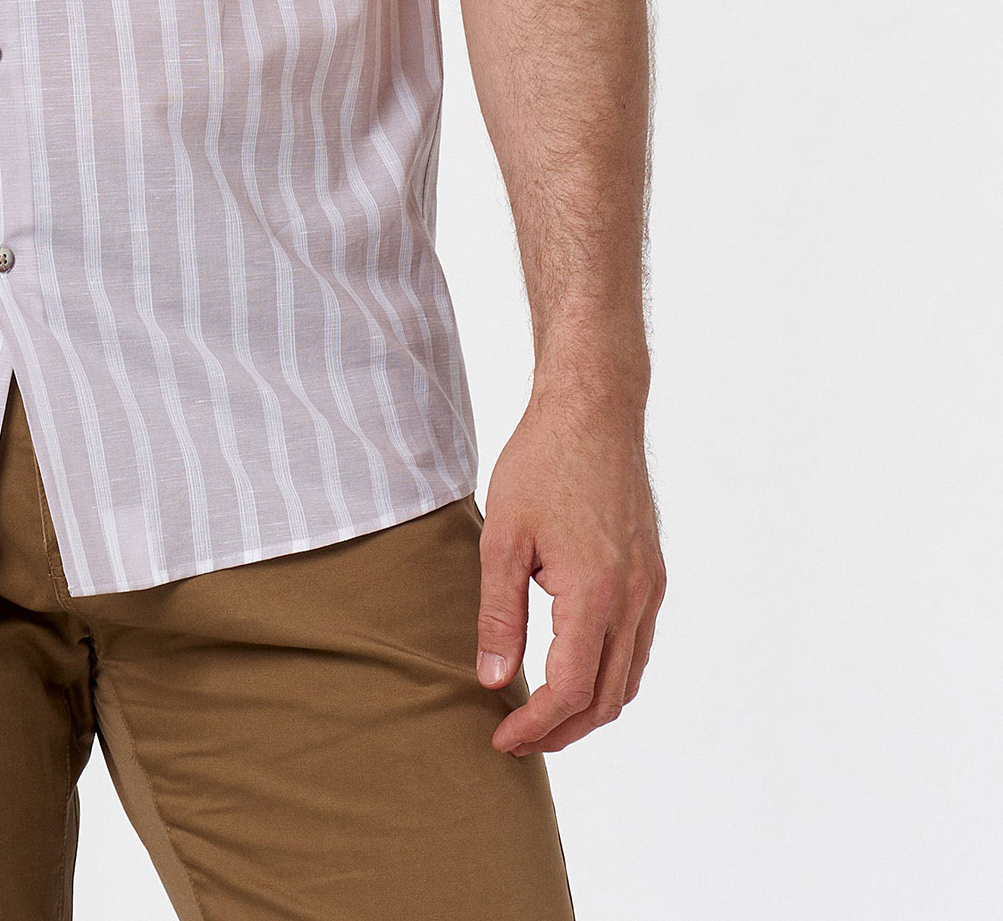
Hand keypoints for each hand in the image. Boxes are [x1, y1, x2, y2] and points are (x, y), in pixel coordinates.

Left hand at [474, 381, 664, 754]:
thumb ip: (499, 614)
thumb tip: (493, 680)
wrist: (594, 410)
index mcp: (596, 593)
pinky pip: (639, 646)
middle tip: (518, 737)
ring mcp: (651, 587)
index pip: (571, 690)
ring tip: (543, 714)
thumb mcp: (503, 537)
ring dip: (589, 707)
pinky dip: (610, 674)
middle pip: (607, 698)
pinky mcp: (654, 573)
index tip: (502, 737)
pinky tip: (575, 668)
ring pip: (630, 678)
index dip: (537, 725)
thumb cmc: (541, 463)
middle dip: (563, 730)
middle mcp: (635, 598)